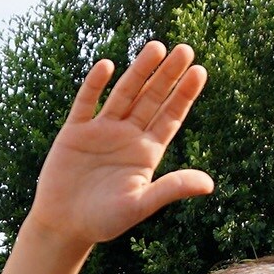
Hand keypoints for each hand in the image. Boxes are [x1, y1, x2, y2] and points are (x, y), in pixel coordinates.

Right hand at [24, 42, 212, 249]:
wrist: (64, 226)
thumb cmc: (104, 221)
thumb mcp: (140, 205)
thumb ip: (171, 189)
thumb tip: (209, 185)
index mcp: (146, 152)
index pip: (170, 117)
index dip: (184, 95)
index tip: (200, 71)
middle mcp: (127, 136)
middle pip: (151, 98)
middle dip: (167, 75)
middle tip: (185, 49)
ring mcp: (101, 131)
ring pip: (124, 94)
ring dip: (139, 71)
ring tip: (156, 47)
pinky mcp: (75, 132)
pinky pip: (86, 103)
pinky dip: (95, 85)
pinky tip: (107, 66)